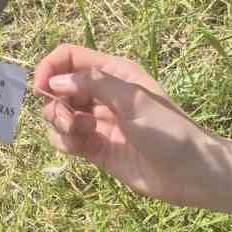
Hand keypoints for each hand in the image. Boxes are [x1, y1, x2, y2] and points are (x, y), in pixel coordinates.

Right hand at [33, 45, 231, 223]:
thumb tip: (55, 82)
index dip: (50, 69)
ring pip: (57, 115)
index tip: (42, 88)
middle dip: (55, 103)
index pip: (69, 58)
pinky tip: (85, 148)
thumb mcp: (132, 99)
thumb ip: (92, 84)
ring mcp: (97, 122)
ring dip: (60, 124)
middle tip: (71, 120)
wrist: (189, 173)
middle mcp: (102, 94)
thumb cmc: (168, 130)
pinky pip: (65, 139)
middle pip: (58, 88)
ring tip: (82, 135)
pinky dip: (66, 142)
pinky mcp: (94, 148)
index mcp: (114, 72)